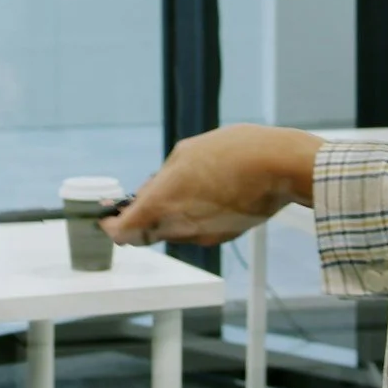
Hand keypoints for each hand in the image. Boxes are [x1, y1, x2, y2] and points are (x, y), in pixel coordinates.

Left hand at [102, 125, 321, 247]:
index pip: (123, 232)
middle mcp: (179, 226)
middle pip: (145, 234)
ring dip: (167, 215)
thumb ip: (162, 176)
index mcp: (162, 203)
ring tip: (182, 186)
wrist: (280, 167)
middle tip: (141, 199)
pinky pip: (196, 230)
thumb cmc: (233, 152)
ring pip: (171, 231)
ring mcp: (202, 234)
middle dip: (139, 219)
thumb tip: (149, 192)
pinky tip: (207, 193)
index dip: (111, 226)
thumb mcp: (186, 152)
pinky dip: (192, 217)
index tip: (107, 218)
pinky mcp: (223, 235)